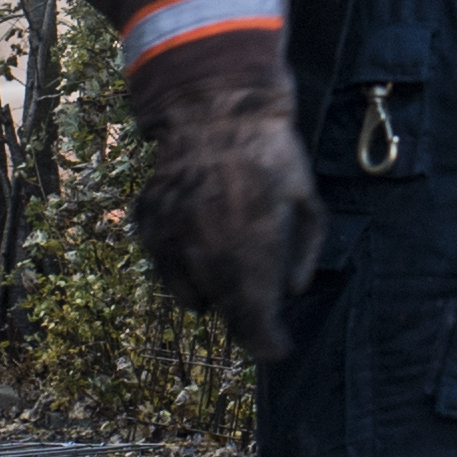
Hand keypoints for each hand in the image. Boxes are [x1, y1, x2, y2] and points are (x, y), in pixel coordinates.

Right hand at [134, 70, 328, 357]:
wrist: (213, 107)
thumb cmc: (271, 153)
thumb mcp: (307, 199)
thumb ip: (304, 252)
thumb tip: (292, 293)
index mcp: (252, 244)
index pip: (255, 317)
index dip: (267, 342)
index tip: (277, 349)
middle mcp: (207, 247)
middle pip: (226, 311)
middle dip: (247, 322)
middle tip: (260, 319)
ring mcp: (172, 238)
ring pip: (194, 297)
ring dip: (217, 296)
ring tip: (233, 271)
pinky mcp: (149, 227)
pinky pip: (168, 270)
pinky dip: (186, 271)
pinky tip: (205, 246)